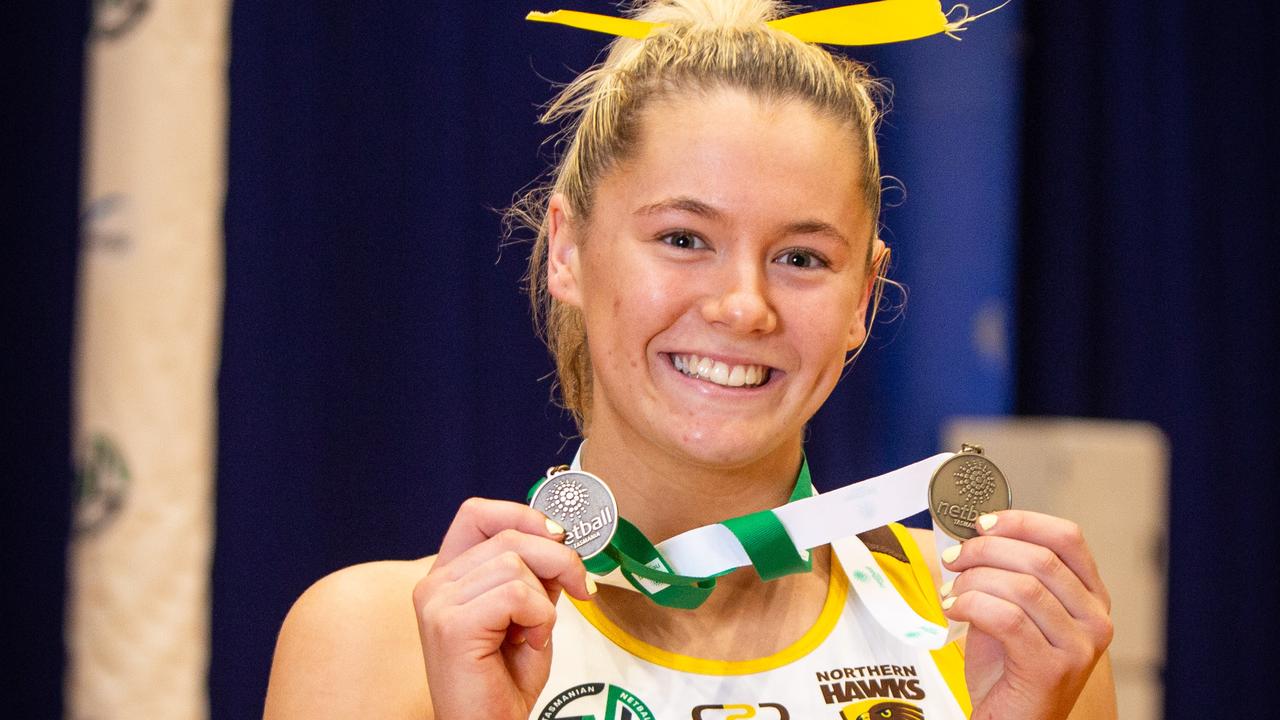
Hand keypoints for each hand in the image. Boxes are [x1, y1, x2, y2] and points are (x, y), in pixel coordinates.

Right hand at [414, 498, 594, 719]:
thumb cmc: (503, 681)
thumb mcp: (529, 613)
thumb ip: (536, 575)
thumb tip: (560, 541)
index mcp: (449, 575)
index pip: (476, 513)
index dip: (522, 514)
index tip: (558, 536)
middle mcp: (435, 584)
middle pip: (508, 535)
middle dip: (558, 558)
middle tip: (580, 589)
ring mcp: (438, 603)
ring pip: (515, 563)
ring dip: (545, 600)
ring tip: (535, 632)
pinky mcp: (451, 625)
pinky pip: (516, 595)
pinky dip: (539, 618)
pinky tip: (528, 642)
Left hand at [939, 510, 1112, 719]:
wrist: (1011, 719)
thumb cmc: (1009, 665)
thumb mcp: (1013, 607)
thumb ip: (1007, 572)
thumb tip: (975, 534)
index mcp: (1091, 596)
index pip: (1067, 538)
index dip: (1021, 522)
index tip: (982, 523)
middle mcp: (1095, 620)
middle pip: (1039, 558)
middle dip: (985, 550)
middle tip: (954, 559)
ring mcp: (1079, 647)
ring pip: (1022, 586)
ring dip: (973, 580)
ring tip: (951, 591)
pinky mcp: (1052, 669)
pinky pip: (1007, 618)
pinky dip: (971, 605)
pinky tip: (953, 609)